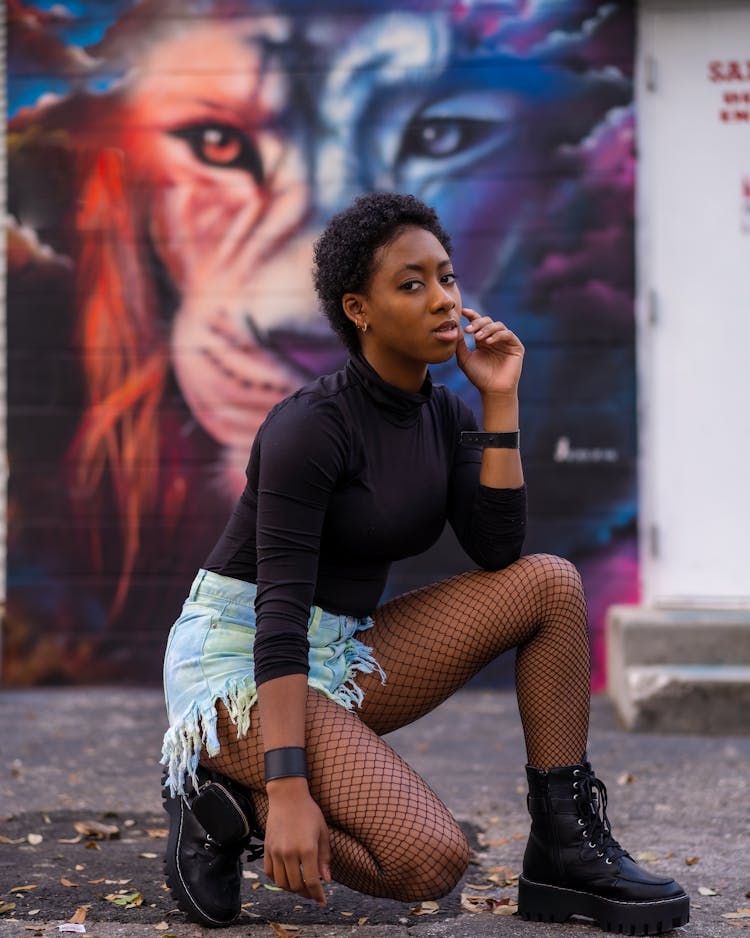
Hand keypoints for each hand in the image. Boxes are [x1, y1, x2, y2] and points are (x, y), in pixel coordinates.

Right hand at [264, 779, 331, 905]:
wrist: (287, 797)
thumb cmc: (309, 812)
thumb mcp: (322, 832)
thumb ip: (324, 857)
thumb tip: (327, 880)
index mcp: (307, 849)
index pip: (312, 882)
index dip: (318, 895)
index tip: (322, 901)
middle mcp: (290, 853)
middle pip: (296, 885)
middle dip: (306, 893)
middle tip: (312, 893)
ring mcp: (276, 852)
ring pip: (282, 883)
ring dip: (292, 889)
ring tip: (300, 886)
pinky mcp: (267, 849)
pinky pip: (270, 873)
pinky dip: (278, 880)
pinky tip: (287, 877)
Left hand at [455, 307, 523, 397]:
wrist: (492, 390)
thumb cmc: (479, 377)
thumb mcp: (464, 359)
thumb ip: (459, 344)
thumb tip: (455, 328)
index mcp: (483, 340)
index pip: (478, 322)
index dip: (471, 315)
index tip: (463, 312)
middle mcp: (495, 338)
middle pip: (487, 321)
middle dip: (477, 323)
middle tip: (468, 330)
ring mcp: (506, 341)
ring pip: (498, 325)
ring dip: (487, 329)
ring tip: (478, 338)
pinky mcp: (516, 346)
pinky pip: (507, 334)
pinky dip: (498, 335)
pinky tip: (488, 342)